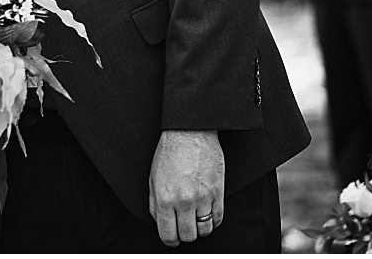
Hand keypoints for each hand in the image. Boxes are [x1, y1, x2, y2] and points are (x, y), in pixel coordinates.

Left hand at [149, 130, 224, 245]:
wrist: (190, 133)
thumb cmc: (170, 152)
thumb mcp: (153, 178)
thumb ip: (154, 204)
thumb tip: (160, 222)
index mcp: (165, 198)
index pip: (168, 234)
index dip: (170, 239)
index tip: (172, 236)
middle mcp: (184, 201)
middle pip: (188, 236)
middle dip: (185, 234)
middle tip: (184, 226)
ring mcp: (203, 197)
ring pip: (205, 230)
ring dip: (200, 228)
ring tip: (195, 219)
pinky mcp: (218, 192)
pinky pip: (218, 218)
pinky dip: (213, 220)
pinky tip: (207, 213)